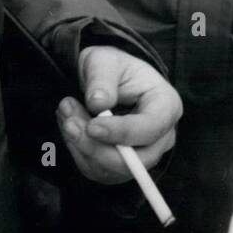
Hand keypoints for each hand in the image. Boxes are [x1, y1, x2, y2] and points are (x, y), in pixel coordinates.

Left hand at [55, 46, 181, 184]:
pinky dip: (79, 151)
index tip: (92, 126)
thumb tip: (98, 103)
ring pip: (112, 169)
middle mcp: (161, 137)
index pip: (150, 128)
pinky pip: (98, 171)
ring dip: (82, 146)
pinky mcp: (122, 168)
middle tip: (69, 122)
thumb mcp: (104, 60)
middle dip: (97, 147)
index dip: (121, 132)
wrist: (103, 80)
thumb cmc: (110, 68)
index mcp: (166, 105)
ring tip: (66, 114)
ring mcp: (143, 156)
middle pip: (136, 160)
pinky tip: (70, 126)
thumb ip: (102, 78)